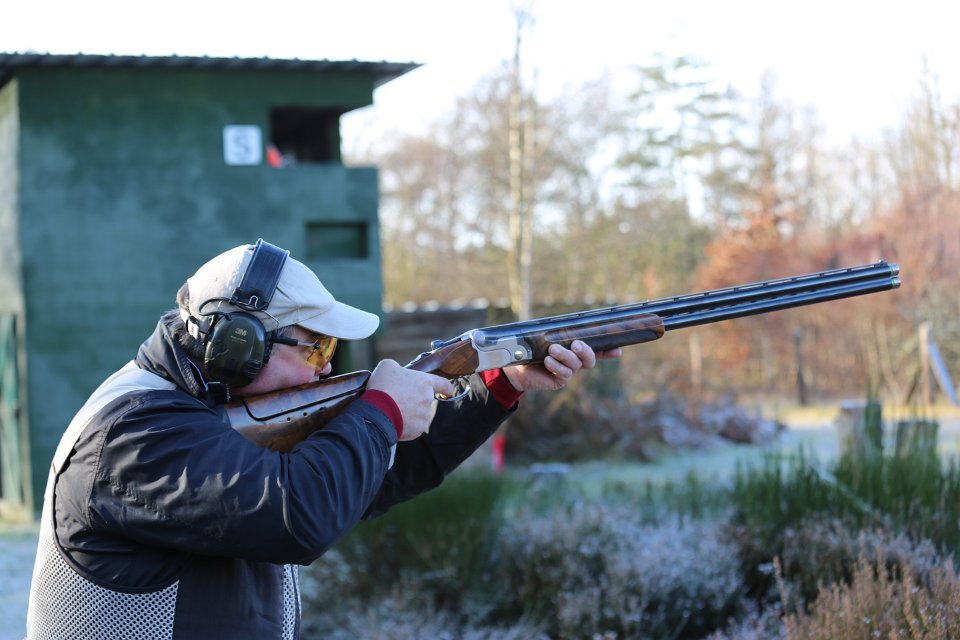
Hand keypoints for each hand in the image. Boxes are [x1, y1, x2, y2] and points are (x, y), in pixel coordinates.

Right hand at [366, 359, 454, 440]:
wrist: (377, 412)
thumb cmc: (383, 386)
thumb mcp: (387, 366)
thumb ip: (398, 367)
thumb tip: (398, 372)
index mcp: (425, 382)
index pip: (444, 384)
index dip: (445, 387)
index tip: (446, 391)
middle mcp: (428, 399)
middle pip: (425, 400)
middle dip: (414, 400)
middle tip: (398, 399)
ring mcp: (424, 416)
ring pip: (419, 414)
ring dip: (410, 413)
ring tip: (393, 410)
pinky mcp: (418, 430)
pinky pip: (413, 426)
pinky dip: (405, 425)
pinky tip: (394, 420)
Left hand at [502, 340, 621, 391]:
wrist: (515, 366)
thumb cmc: (531, 348)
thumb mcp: (544, 337)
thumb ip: (557, 332)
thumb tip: (567, 324)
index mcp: (574, 349)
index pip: (596, 349)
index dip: (608, 351)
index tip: (618, 350)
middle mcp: (574, 361)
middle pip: (590, 359)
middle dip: (586, 351)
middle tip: (576, 344)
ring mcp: (568, 371)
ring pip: (576, 364)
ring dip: (565, 355)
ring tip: (552, 349)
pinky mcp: (559, 380)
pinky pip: (564, 373)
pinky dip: (556, 365)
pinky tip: (547, 360)